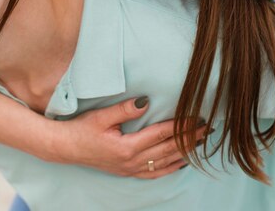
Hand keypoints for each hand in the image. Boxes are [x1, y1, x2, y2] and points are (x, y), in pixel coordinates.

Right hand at [49, 97, 206, 178]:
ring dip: (185, 152)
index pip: (162, 134)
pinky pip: (154, 173)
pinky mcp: (127, 171)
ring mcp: (130, 169)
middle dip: (189, 139)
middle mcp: (132, 161)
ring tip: (201, 142)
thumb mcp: (101, 116)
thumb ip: (124, 109)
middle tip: (208, 128)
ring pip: (165, 162)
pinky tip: (182, 162)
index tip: (197, 117)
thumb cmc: (82, 129)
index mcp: (127, 147)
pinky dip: (171, 167)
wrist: (66, 148)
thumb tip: (146, 101)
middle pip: (168, 149)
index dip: (181, 126)